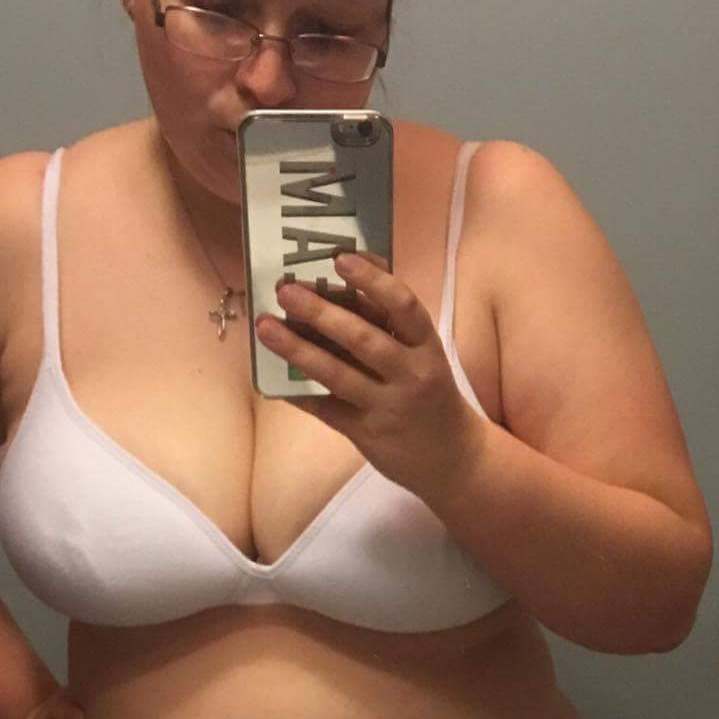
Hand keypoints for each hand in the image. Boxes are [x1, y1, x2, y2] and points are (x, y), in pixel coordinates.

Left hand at [255, 254, 486, 501]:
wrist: (452, 459)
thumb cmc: (430, 393)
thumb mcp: (424, 354)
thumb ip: (390, 324)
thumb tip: (342, 275)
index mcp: (427, 347)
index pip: (404, 307)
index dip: (373, 280)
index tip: (340, 258)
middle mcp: (411, 375)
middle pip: (363, 339)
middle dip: (321, 312)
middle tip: (286, 290)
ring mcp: (388, 407)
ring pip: (338, 375)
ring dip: (298, 349)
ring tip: (266, 327)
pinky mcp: (368, 434)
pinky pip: (326, 409)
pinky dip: (298, 393)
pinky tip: (271, 378)